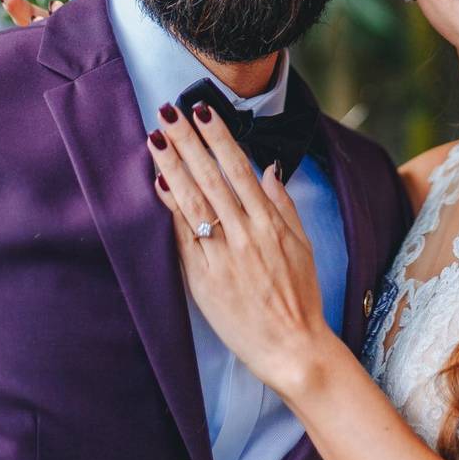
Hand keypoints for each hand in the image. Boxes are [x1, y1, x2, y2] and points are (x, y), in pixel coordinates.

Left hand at [146, 104, 339, 396]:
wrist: (292, 347)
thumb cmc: (300, 298)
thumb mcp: (303, 247)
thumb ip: (283, 206)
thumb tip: (268, 170)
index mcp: (271, 224)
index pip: (239, 170)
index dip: (219, 139)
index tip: (203, 112)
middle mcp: (246, 235)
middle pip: (211, 178)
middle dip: (188, 142)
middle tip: (168, 112)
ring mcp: (223, 257)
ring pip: (193, 203)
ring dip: (172, 167)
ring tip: (156, 139)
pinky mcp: (204, 280)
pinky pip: (184, 238)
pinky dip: (170, 210)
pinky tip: (158, 186)